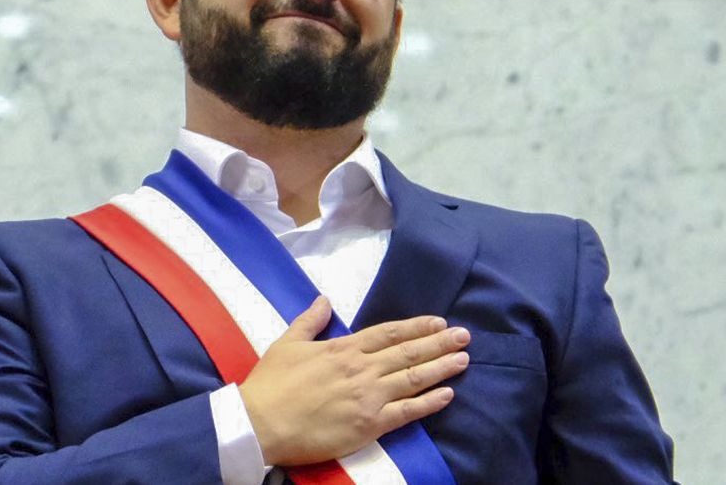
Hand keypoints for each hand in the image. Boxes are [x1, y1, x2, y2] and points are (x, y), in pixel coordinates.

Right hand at [238, 296, 469, 465]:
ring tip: (463, 358)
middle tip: (464, 335)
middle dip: (439, 342)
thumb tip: (324, 300)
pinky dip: (430, 402)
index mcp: (343, 348)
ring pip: (413, 378)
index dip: (416, 327)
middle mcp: (361, 368)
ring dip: (441, 367)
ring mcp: (368, 397)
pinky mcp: (369, 424)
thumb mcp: (288, 343)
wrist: (260, 422)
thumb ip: (310, 321)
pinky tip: (448, 393)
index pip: (389, 333)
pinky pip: (407, 412)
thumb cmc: (271, 384)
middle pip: (408, 352)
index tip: (438, 321)